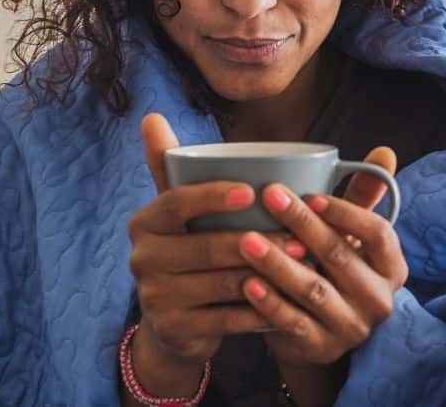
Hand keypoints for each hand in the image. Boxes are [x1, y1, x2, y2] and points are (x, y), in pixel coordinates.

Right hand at [125, 113, 307, 392]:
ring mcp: (155, 297)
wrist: (173, 324)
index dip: (212, 196)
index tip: (252, 191)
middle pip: (207, 246)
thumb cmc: (190, 250)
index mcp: (145, 222)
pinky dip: (261, 311)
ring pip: (222, 283)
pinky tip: (290, 302)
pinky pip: (227, 320)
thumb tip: (152, 116)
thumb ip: (172, 166)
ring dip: (268, 275)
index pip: (176, 202)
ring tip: (304, 266)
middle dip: (259, 241)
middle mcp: (141, 258)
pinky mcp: (174, 330)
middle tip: (301, 238)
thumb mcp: (180, 212)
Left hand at [237, 147, 408, 367]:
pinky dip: (269, 303)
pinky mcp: (321, 348)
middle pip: (340, 256)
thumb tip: (384, 151)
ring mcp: (351, 327)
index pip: (378, 233)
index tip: (311, 194)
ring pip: (313, 290)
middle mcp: (379, 299)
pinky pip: (293, 322)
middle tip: (269, 196)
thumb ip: (362, 198)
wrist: (320, 335)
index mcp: (392, 267)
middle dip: (302, 225)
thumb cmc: (335, 271)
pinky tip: (246, 283)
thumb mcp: (352, 238)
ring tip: (246, 240)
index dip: (346, 212)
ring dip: (278, 263)